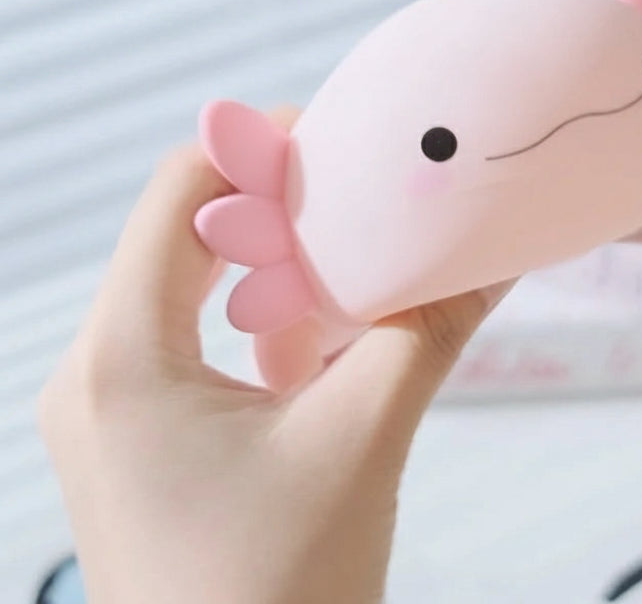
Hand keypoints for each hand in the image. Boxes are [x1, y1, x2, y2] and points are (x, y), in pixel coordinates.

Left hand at [38, 121, 507, 603]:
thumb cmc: (280, 593)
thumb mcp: (363, 440)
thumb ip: (428, 332)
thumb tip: (497, 258)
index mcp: (122, 359)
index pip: (177, 194)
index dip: (254, 146)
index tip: (334, 135)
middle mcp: (92, 372)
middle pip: (179, 232)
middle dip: (269, 198)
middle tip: (354, 184)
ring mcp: (107, 409)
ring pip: (182, 284)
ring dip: (264, 256)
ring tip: (344, 244)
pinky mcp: (133, 438)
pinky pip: (184, 337)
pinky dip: (250, 311)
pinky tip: (315, 324)